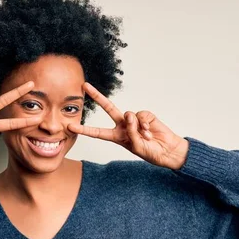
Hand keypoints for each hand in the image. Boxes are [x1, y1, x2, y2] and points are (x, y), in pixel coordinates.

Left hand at [67, 82, 188, 169]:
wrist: (167, 150)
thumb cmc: (150, 152)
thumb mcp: (137, 146)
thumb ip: (131, 132)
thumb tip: (129, 115)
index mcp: (116, 137)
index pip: (97, 132)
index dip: (84, 130)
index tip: (70, 126)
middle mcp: (123, 126)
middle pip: (108, 108)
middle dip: (97, 96)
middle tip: (84, 86)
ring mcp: (134, 120)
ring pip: (128, 115)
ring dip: (136, 128)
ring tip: (145, 137)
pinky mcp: (145, 115)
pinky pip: (141, 116)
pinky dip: (145, 124)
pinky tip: (150, 132)